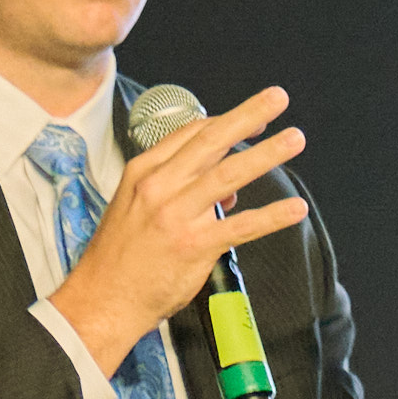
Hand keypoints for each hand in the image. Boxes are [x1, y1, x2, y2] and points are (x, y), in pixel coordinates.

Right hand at [37, 84, 309, 370]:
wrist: (103, 299)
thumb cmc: (119, 257)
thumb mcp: (134, 207)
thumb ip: (177, 190)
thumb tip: (228, 188)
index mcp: (144, 173)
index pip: (190, 134)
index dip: (225, 121)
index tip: (251, 118)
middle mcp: (160, 187)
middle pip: (211, 141)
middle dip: (248, 116)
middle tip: (277, 99)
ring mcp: (178, 215)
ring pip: (229, 174)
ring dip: (267, 155)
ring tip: (294, 140)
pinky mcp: (195, 246)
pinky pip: (242, 226)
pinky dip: (272, 215)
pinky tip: (294, 209)